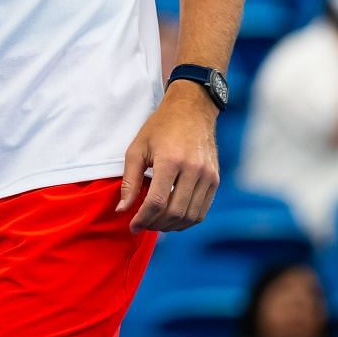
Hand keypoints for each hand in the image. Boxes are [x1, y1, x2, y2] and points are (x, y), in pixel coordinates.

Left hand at [117, 80, 219, 231]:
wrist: (191, 110)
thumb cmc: (160, 128)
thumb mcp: (137, 149)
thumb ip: (130, 181)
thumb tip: (123, 209)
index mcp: (170, 161)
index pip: (157, 202)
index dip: (143, 218)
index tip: (132, 226)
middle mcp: (193, 170)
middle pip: (175, 212)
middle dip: (155, 224)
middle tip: (142, 224)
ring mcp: (208, 176)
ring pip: (190, 216)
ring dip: (170, 226)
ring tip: (154, 223)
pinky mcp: (215, 180)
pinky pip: (202, 211)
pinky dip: (186, 220)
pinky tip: (171, 218)